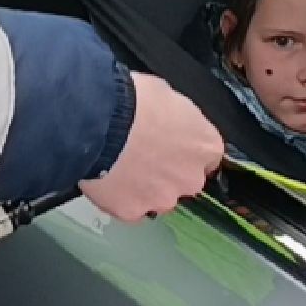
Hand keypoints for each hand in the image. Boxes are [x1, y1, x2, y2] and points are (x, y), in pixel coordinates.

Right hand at [80, 73, 223, 222]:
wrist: (99, 124)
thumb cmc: (133, 101)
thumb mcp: (166, 94)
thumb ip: (176, 117)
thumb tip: (169, 120)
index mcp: (205, 146)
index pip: (206, 155)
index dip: (185, 148)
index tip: (171, 143)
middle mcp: (191, 178)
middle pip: (184, 179)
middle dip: (168, 171)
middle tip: (143, 155)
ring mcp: (162, 199)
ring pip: (157, 197)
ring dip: (144, 186)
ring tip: (119, 167)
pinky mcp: (133, 211)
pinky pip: (129, 207)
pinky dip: (120, 197)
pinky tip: (106, 180)